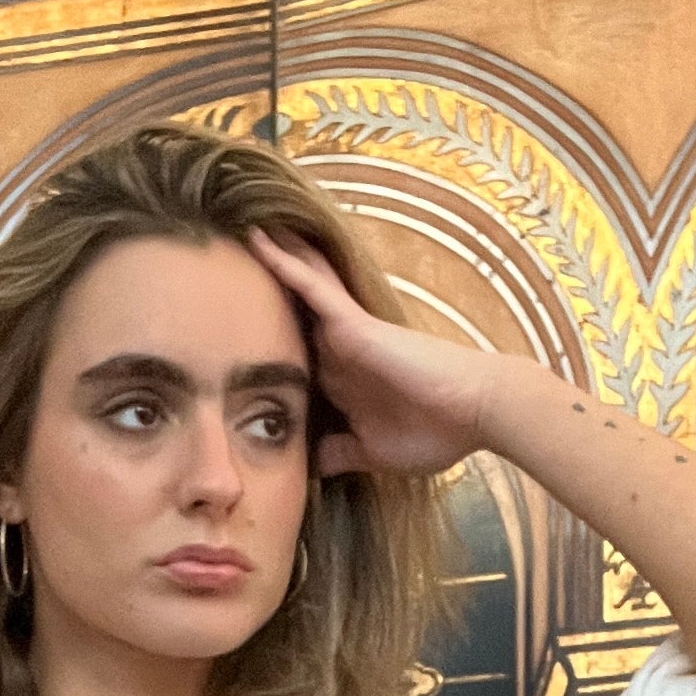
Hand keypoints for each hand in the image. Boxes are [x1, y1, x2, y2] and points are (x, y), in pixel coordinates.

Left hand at [248, 232, 491, 477]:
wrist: (475, 413)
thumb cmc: (437, 432)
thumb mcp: (373, 453)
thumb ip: (339, 454)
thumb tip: (308, 465)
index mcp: (345, 382)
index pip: (298, 359)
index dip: (267, 343)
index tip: (229, 334)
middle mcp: (341, 352)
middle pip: (292, 314)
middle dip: (260, 292)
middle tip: (220, 265)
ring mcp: (345, 333)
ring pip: (297, 288)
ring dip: (269, 261)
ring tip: (232, 230)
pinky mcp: (352, 323)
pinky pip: (310, 287)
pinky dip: (284, 264)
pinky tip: (257, 240)